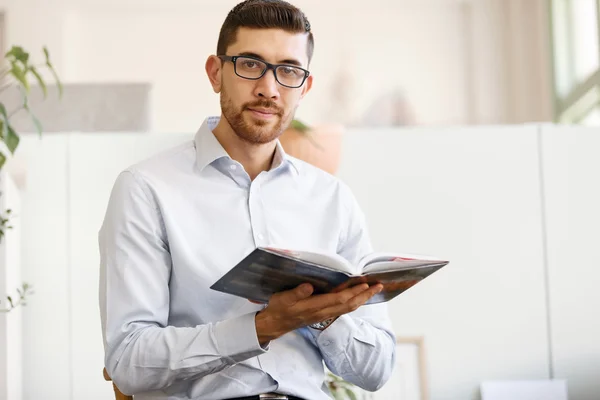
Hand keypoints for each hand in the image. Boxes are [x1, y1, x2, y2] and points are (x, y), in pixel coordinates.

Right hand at [254, 282, 382, 345]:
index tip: (365, 284)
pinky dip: (354, 302)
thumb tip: (309, 286)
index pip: (339, 299)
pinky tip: (357, 297)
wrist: (275, 324)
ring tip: (372, 290)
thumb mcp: (283, 298)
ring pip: (348, 308)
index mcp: (315, 306)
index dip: (353, 292)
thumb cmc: (279, 308)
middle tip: (378, 286)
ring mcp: (325, 315)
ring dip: (362, 299)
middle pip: (349, 305)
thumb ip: (296, 293)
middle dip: (365, 296)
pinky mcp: (324, 315)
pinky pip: (343, 309)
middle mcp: (323, 312)